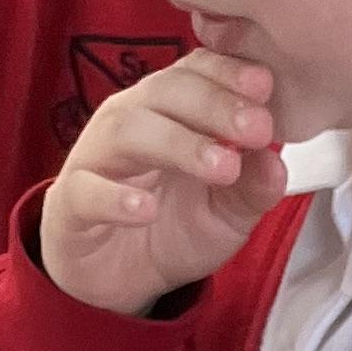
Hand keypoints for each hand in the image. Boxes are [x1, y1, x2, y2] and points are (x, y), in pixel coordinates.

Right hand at [39, 50, 285, 313]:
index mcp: (168, 111)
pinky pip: (87, 192)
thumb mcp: (226, 214)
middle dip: (214, 105)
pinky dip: (115, 199)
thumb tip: (276, 163)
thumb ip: (251, 189)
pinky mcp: (74, 202)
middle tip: (256, 128)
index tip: (267, 87)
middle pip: (165, 93)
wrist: (118, 277)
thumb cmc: (171, 228)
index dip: (228, 74)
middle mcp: (130, 121)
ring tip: (220, 166)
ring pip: (128, 132)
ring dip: (177, 145)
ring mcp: (98, 158)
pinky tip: (145, 208)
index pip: (193, 73)